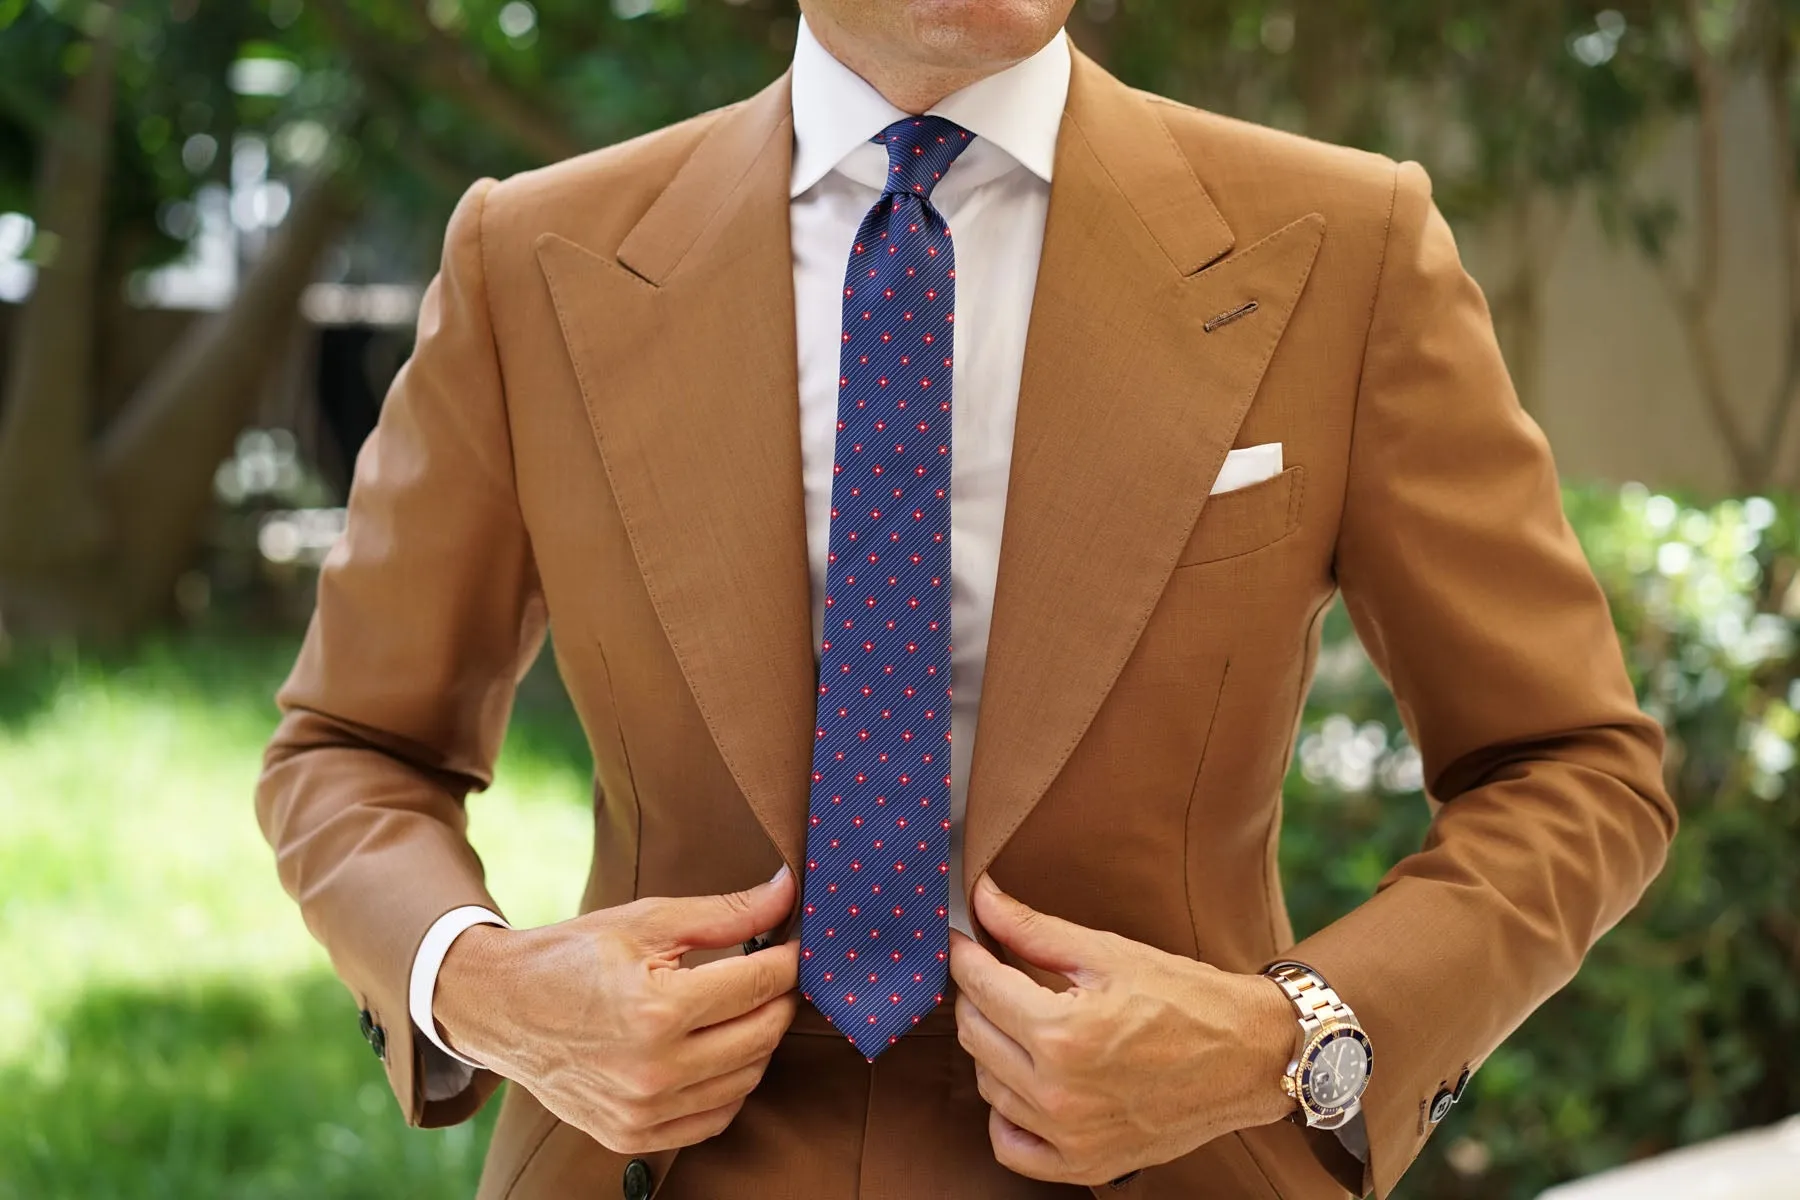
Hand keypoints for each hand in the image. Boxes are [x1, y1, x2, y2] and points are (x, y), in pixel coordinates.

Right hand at [435, 867, 798, 1154]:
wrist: (501, 1008)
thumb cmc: (573, 957)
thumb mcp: (647, 921)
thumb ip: (726, 913)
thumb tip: (788, 893)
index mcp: (658, 1011)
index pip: (759, 985)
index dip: (787, 960)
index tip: (793, 945)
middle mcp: (654, 1071)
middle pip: (762, 1036)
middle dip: (779, 999)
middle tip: (772, 973)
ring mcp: (643, 1111)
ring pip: (746, 1081)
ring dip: (758, 1041)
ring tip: (742, 1007)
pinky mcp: (632, 1135)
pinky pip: (714, 1119)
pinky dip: (730, 1086)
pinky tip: (718, 1050)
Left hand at [950, 874, 1295, 1184]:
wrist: (1250, 1056)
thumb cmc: (1188, 998)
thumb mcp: (1110, 952)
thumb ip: (1035, 930)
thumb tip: (982, 898)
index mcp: (1063, 1033)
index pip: (979, 986)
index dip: (964, 954)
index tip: (963, 938)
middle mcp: (1059, 1092)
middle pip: (974, 1034)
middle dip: (977, 996)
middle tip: (996, 974)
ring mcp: (1070, 1135)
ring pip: (988, 1085)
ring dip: (993, 1048)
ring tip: (1025, 1022)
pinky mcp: (1086, 1163)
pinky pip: (1011, 1146)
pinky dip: (1007, 1116)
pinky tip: (1025, 1084)